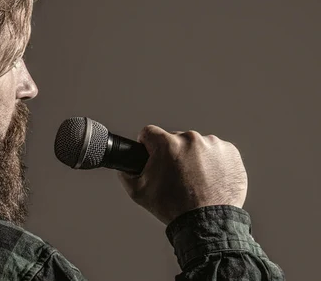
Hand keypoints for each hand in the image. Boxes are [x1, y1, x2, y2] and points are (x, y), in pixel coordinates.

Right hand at [117, 125, 247, 224]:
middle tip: (175, 175)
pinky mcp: (230, 153)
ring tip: (194, 179)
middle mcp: (191, 139)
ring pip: (196, 145)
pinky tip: (208, 178)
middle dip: (172, 153)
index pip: (149, 133)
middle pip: (174, 139)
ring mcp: (213, 145)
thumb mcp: (138, 192)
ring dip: (193, 157)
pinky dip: (212, 162)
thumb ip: (126, 174)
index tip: (151, 155)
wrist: (206, 222)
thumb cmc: (174, 207)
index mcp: (167, 144)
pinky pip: (216, 151)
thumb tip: (124, 166)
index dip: (146, 145)